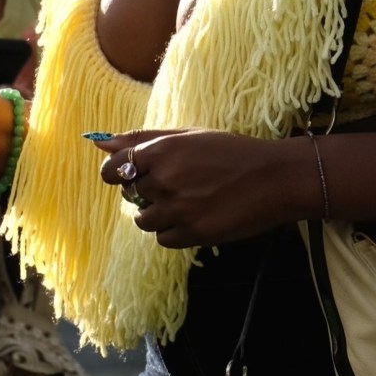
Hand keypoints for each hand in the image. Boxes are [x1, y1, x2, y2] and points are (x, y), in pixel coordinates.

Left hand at [95, 129, 308, 248]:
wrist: (275, 178)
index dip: (117, 173)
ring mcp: (178, 209)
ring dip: (159, 213)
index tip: (129, 175)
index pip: (113, 169)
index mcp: (162, 151)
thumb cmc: (232, 152)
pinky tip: (197, 215)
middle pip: (130, 195)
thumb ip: (143, 139)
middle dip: (148, 191)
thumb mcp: (189, 136)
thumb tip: (100, 143)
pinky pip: (163, 239)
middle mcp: (165, 180)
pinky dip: (174, 231)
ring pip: (144, 220)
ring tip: (188, 200)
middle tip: (179, 183)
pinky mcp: (193, 234)